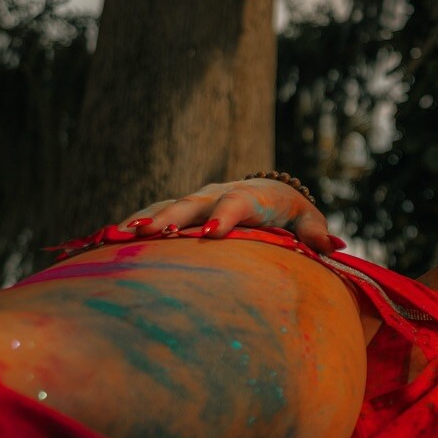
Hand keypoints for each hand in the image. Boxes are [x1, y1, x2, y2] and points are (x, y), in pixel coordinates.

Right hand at [117, 178, 345, 253]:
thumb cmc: (291, 214)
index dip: (225, 217)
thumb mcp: (308, 221)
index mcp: (251, 197)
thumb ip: (317, 233)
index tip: (212, 234)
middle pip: (192, 204)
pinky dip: (128, 227)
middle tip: (152, 234)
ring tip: (118, 237)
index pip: (237, 204)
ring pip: (164, 208)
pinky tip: (102, 243)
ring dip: (142, 221)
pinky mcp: (176, 211)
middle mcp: (217, 195)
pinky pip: (149, 217)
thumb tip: (335, 246)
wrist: (266, 192)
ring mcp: (194, 202)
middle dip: (172, 217)